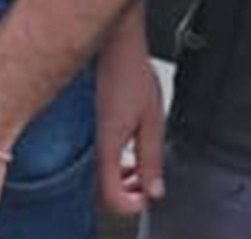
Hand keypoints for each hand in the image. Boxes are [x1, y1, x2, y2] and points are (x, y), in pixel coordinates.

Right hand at [96, 14, 166, 216]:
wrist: (116, 46)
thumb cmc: (132, 74)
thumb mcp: (153, 119)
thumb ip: (151, 157)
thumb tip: (155, 188)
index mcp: (109, 147)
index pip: (113, 197)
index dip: (133, 204)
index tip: (150, 195)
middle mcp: (97, 145)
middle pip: (107, 190)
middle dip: (132, 192)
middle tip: (151, 183)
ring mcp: (95, 135)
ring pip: (105, 174)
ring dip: (127, 177)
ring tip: (144, 166)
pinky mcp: (97, 126)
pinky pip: (106, 157)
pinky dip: (120, 161)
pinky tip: (134, 147)